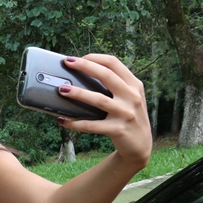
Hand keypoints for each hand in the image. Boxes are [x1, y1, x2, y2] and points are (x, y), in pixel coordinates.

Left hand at [58, 54, 151, 169]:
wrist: (140, 145)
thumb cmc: (128, 116)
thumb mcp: (129, 97)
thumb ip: (114, 86)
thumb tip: (83, 75)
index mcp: (134, 85)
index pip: (114, 63)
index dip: (95, 58)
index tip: (78, 58)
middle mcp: (132, 96)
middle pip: (106, 75)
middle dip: (85, 66)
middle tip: (67, 62)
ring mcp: (126, 113)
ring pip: (98, 99)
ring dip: (78, 93)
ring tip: (62, 89)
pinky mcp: (118, 130)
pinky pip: (92, 125)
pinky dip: (75, 123)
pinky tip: (62, 120)